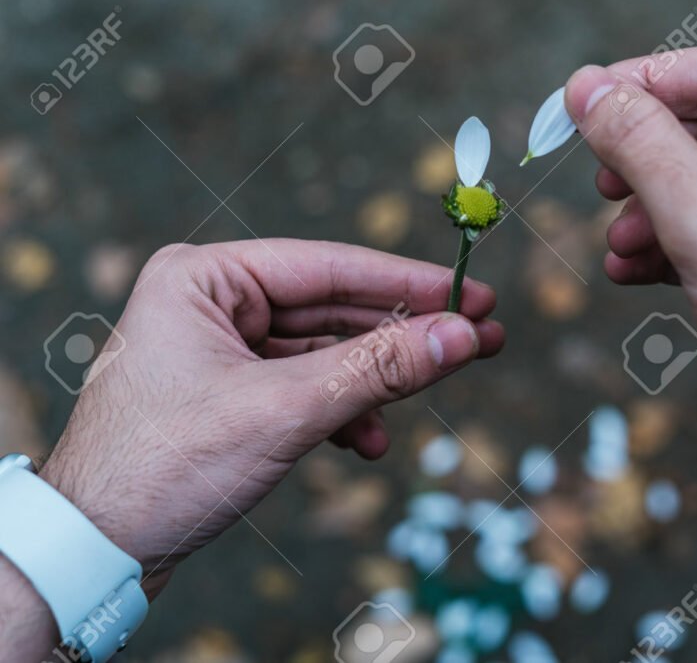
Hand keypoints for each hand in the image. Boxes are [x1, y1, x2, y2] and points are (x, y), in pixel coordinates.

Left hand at [39, 239, 502, 591]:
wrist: (97, 549)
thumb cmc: (167, 467)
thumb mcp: (286, 411)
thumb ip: (378, 368)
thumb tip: (462, 336)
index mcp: (205, 277)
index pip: (330, 267)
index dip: (410, 283)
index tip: (474, 295)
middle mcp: (211, 301)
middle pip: (333, 308)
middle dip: (403, 335)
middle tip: (478, 340)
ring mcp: (219, 347)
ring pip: (324, 351)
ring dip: (374, 382)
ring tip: (428, 397)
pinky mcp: (229, 391)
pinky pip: (303, 385)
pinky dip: (341, 411)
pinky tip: (366, 442)